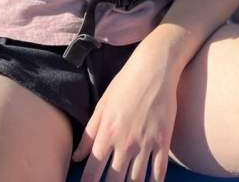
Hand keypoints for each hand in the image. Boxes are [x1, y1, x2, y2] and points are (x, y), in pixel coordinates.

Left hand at [75, 47, 176, 181]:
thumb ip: (88, 134)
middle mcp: (124, 142)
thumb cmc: (125, 83)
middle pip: (114, 181)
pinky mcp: (163, 140)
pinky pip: (158, 171)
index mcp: (106, 134)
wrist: (154, 67)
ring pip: (136, 180)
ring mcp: (145, 143)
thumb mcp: (102, 105)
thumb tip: (76, 158)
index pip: (92, 173)